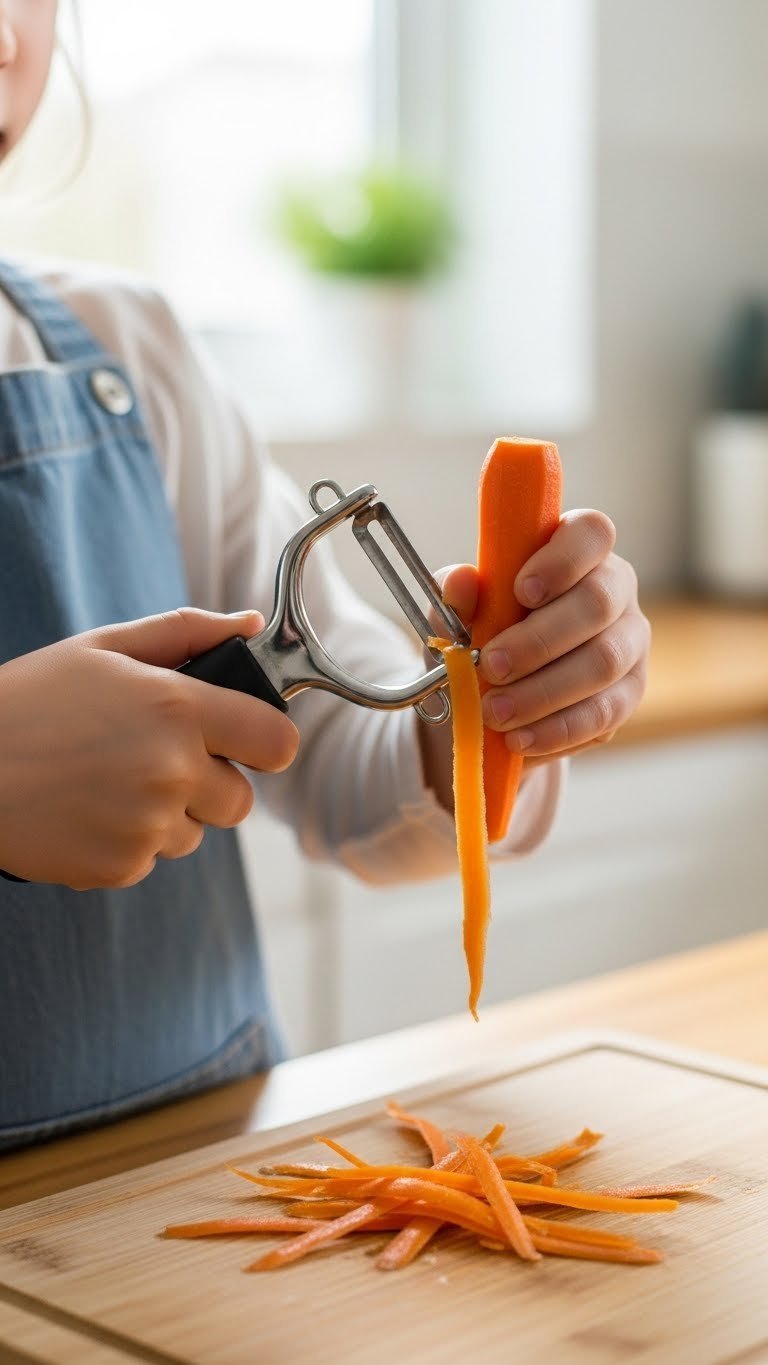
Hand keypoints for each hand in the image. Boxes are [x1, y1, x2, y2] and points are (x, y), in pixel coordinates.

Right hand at [0, 608, 298, 888]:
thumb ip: (186, 633)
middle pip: (241, 800)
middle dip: (212, 783)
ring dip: (168, 813)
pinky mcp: (120, 866)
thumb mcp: (104, 649)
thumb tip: (250, 625)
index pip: (278, 742)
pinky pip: (151, 857)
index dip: (267, 741)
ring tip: (108, 781)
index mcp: (178, 710)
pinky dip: (128, 840)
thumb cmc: (29, 700)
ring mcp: (148, 825)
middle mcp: (173, 772)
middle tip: (157, 758)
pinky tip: (86, 809)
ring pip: (195, 831)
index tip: (245, 739)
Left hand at [442, 510, 649, 763]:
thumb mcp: (458, 618)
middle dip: (540, 639)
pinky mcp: (629, 695)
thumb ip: (458, 599)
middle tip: (491, 666)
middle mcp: (614, 591)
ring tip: (496, 712)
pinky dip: (556, 729)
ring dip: (544, 691)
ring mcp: (629, 643)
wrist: (489, 704)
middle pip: (598, 602)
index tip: (521, 591)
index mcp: (577, 552)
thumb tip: (461, 582)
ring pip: (603, 662)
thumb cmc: (482, 638)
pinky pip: (604, 714)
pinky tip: (519, 739)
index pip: (591, 533)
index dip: (563, 559)